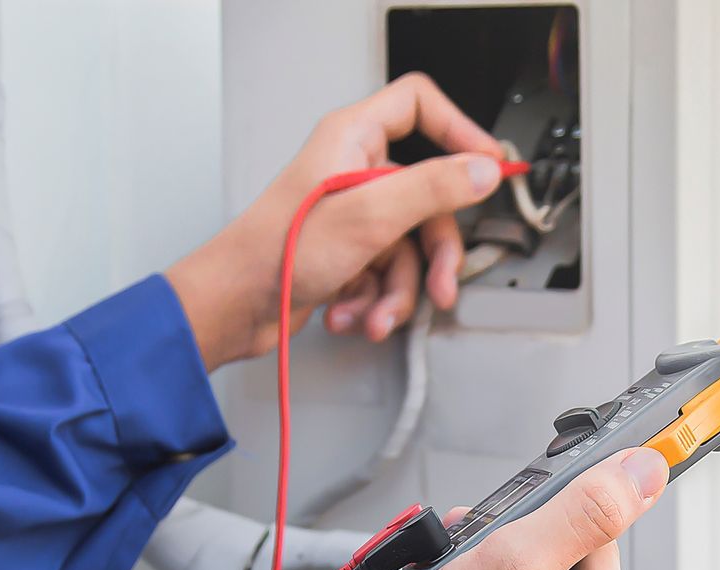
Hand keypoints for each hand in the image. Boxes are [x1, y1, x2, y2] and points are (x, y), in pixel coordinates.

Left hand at [167, 73, 506, 369]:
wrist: (232, 308)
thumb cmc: (274, 255)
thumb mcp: (369, 216)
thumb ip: (433, 187)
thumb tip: (482, 169)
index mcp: (353, 141)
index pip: (417, 106)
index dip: (459, 129)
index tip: (487, 164)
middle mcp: (354, 172)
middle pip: (428, 198)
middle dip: (433, 254)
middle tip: (440, 283)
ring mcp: (351, 214)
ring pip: (410, 247)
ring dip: (398, 291)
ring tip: (378, 313)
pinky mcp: (347, 252)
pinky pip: (386, 273)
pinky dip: (375, 301)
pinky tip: (353, 314)